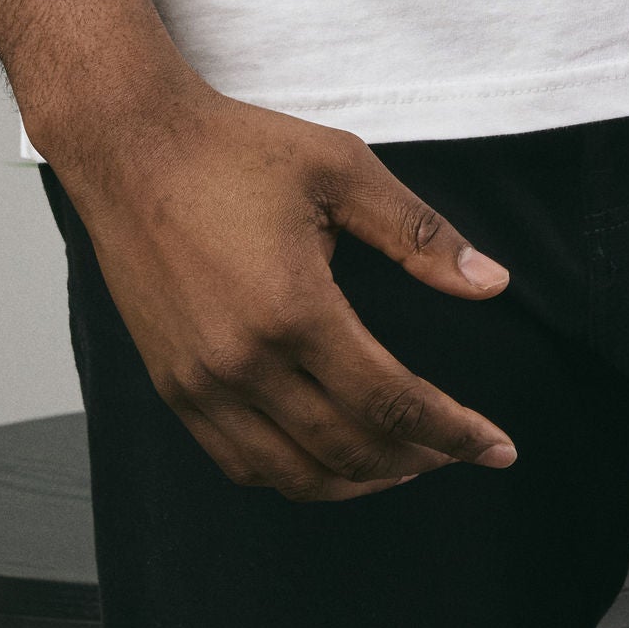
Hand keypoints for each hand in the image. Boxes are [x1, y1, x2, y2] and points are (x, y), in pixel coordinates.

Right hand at [62, 81, 519, 498]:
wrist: (132, 146)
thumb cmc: (236, 149)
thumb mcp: (342, 169)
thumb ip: (419, 234)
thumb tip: (493, 284)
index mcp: (294, 309)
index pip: (391, 401)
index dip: (452, 432)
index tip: (496, 449)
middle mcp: (244, 362)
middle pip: (348, 448)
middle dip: (417, 460)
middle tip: (458, 451)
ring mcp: (201, 383)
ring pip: (294, 473)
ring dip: (359, 481)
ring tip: (405, 464)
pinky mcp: (174, 386)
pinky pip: (241, 462)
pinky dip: (295, 475)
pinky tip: (327, 458)